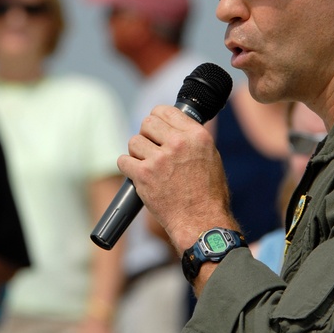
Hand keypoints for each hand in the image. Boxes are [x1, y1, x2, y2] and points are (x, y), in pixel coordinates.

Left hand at [117, 104, 233, 251]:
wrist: (201, 221)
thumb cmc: (208, 194)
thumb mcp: (210, 157)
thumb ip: (191, 139)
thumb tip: (174, 127)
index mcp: (196, 135)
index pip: (166, 111)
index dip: (157, 118)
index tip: (156, 127)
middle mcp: (178, 143)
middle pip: (147, 123)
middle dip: (146, 134)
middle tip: (151, 148)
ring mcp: (159, 159)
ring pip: (134, 141)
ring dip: (137, 152)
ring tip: (147, 165)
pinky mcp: (144, 175)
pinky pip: (123, 160)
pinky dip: (127, 167)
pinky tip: (137, 174)